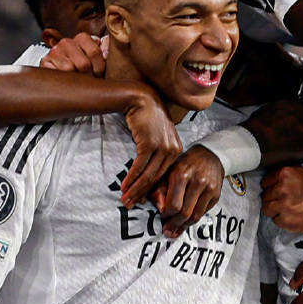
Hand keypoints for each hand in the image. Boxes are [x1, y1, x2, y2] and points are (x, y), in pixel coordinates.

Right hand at [40, 33, 105, 76]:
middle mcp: (67, 42)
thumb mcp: (100, 56)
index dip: (100, 67)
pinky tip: (67, 80)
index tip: (99, 73)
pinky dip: (64, 80)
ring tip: (78, 80)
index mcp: (82, 38)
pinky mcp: (44, 62)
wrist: (66, 77)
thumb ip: (107, 49)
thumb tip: (107, 54)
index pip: (95, 52)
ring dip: (76, 79)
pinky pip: (57, 74)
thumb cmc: (88, 66)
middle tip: (88, 79)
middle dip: (89, 75)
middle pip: (83, 64)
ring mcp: (54, 52)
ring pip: (70, 70)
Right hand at [119, 86, 182, 207]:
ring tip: (126, 199)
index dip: (153, 190)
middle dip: (142, 193)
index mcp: (177, 150)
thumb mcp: (157, 138)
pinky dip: (132, 178)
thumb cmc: (147, 119)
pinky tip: (124, 185)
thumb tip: (148, 176)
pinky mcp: (150, 143)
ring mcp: (163, 147)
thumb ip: (156, 155)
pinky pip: (140, 166)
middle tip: (131, 204)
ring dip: (135, 188)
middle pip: (157, 178)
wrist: (141, 99)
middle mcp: (173, 150)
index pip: (165, 176)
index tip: (142, 201)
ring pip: (149, 175)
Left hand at [147, 144, 224, 237]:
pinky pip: (203, 213)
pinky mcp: (216, 194)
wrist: (209, 155)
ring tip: (176, 231)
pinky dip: (194, 220)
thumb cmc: (185, 164)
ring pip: (195, 216)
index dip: (166, 215)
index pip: (174, 204)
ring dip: (184, 226)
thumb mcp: (168, 171)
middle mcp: (197, 181)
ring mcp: (209, 188)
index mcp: (181, 174)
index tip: (162, 217)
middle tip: (167, 231)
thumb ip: (160, 189)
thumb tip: (160, 209)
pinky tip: (186, 223)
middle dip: (174, 224)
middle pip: (185, 212)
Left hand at [261, 166, 302, 234]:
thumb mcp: (299, 172)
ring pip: (266, 209)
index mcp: (285, 174)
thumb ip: (283, 174)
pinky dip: (281, 219)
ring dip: (273, 209)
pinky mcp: (286, 220)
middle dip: (272, 198)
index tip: (276, 189)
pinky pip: (275, 220)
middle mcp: (282, 189)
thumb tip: (269, 179)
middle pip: (264, 196)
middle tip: (282, 199)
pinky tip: (290, 215)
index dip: (270, 186)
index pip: (265, 182)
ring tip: (284, 208)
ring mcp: (283, 206)